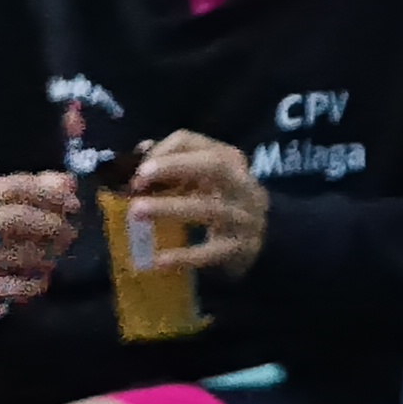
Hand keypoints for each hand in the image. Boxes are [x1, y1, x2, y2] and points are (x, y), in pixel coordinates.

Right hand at [0, 169, 80, 310]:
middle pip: (13, 218)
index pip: (15, 188)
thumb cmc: (11, 227)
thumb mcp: (29, 203)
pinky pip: (5, 288)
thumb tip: (68, 184)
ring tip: (56, 258)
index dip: (49, 195)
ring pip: (11, 255)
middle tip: (70, 233)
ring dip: (43, 257)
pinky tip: (42, 282)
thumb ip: (51, 188)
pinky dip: (29, 286)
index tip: (74, 205)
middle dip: (49, 225)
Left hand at [124, 130, 269, 283]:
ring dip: (170, 208)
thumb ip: (174, 165)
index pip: (194, 142)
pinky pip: (212, 252)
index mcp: (230, 161)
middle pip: (215, 166)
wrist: (266, 244)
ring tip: (136, 212)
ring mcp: (245, 217)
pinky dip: (186, 256)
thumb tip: (141, 150)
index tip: (137, 172)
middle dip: (173, 167)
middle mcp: (243, 184)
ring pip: (210, 208)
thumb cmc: (224, 205)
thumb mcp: (204, 181)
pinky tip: (159, 261)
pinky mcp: (241, 249)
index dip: (162, 153)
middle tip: (138, 181)